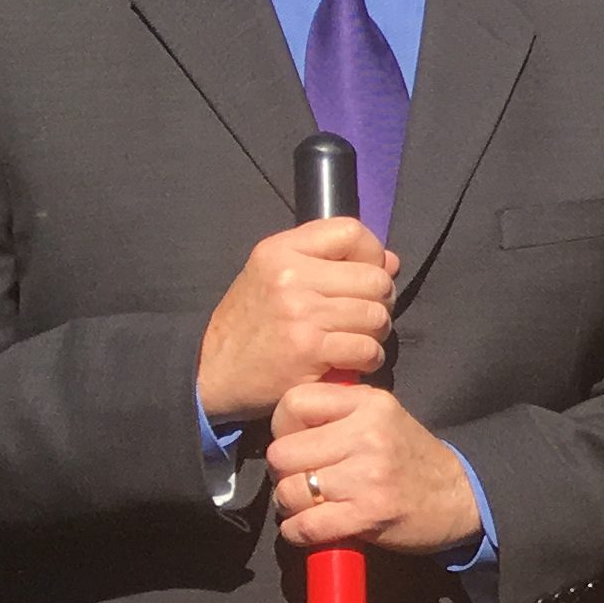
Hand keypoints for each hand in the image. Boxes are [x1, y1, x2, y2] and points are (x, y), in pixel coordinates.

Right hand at [198, 219, 396, 420]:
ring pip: (377, 316)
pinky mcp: (309, 349)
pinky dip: (367, 359)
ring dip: (373, 334)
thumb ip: (331, 262)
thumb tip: (390, 261)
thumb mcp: (277, 276)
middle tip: (358, 318)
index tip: (361, 278)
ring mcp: (301, 313)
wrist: (212, 370)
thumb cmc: (253, 322)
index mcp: (281, 250)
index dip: (371, 255)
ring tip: (351, 339)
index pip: (352, 232)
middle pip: (376, 280)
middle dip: (378, 301)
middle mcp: (290, 276)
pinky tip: (348, 360)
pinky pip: (367, 349)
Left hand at [267, 383, 481, 554]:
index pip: (294, 402)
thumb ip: (339, 413)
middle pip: (282, 453)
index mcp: (370, 403)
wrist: (463, 497)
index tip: (300, 444)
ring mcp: (368, 475)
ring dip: (292, 505)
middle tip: (304, 481)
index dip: (284, 428)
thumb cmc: (413, 460)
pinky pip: (305, 525)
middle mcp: (368, 434)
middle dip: (285, 473)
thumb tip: (284, 429)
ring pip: (289, 491)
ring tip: (312, 506)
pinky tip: (313, 529)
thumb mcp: (383, 418)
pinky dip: (299, 532)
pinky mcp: (369, 514)